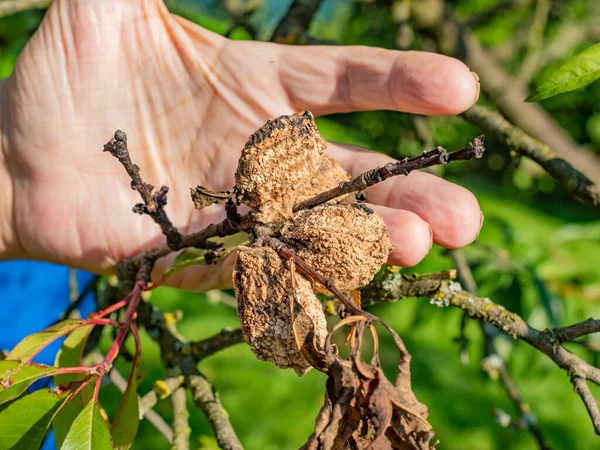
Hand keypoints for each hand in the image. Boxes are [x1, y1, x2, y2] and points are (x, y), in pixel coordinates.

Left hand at [0, 0, 481, 289]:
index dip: (400, 85)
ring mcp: (238, 207)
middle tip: (467, 217)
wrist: (16, 156)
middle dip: (410, 190)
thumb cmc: (64, 79)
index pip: (342, 83)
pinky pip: (266, 264)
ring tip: (423, 245)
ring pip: (319, 227)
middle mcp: (259, 152)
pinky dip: (304, 276)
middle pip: (350, 173)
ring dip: (372, 241)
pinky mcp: (208, 252)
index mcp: (253, 88)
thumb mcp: (110, 6)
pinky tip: (348, 285)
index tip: (460, 90)